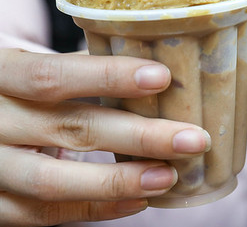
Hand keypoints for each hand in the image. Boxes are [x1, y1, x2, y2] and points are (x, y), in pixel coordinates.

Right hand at [0, 49, 210, 225]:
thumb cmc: (12, 93)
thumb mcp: (29, 70)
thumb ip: (78, 71)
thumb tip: (157, 74)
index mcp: (0, 77)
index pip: (51, 75)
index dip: (107, 77)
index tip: (162, 78)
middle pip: (70, 129)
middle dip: (139, 136)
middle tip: (193, 139)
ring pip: (54, 181)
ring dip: (120, 180)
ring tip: (169, 177)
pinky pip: (43, 215)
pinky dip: (96, 208)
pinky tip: (139, 200)